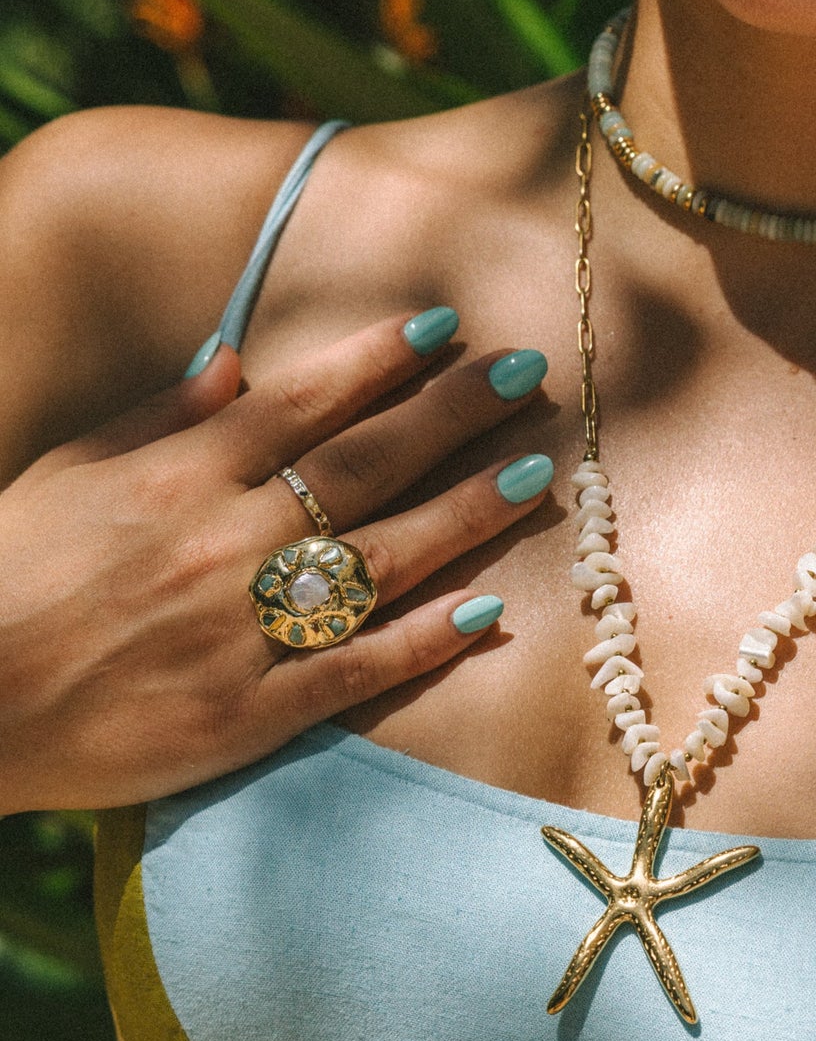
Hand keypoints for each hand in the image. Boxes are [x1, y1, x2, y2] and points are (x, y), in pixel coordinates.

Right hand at [0, 312, 551, 814]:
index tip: (445, 326)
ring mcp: (241, 631)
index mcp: (176, 479)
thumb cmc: (2, 575)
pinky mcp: (248, 715)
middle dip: (450, 414)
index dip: (379, 361)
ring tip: (537, 473)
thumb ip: (155, 417)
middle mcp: (222, 544)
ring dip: (465, 513)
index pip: (301, 406)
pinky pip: (354, 673)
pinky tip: (490, 612)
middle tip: (526, 373)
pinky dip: (423, 642)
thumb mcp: (63, 476)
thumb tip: (234, 359)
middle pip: (362, 467)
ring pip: (379, 561)